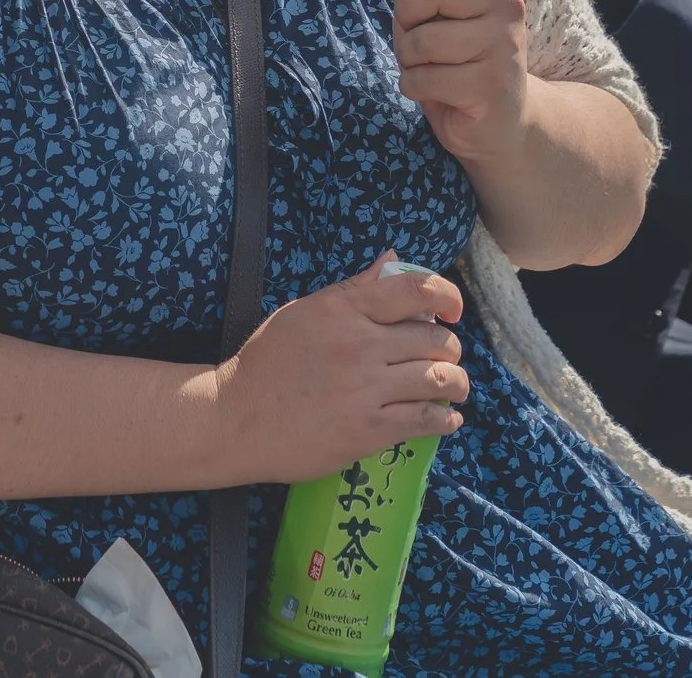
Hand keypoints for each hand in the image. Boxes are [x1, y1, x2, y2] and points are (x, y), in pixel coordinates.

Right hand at [208, 253, 466, 484]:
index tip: (451, 311)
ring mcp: (366, 389)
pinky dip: (444, 420)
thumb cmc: (266, 362)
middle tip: (445, 357)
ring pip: (439, 380)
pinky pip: (426, 421)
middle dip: (450, 348)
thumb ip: (353, 289)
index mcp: (343, 309)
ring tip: (453, 389)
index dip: (447, 297)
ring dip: (456, 384)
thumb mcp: (303, 312)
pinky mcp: (368, 430)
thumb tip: (393, 260)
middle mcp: (359, 344)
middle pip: (435, 339)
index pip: (416, 289)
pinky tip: (445, 419)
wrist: (235, 418)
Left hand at [391, 0, 530, 166]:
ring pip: (423, 39)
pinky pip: (424, 78)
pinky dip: (414, 87)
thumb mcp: (427, 5)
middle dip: (407, 17)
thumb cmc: (454, 54)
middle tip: (421, 36)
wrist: (496, 122)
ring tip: (432, 67)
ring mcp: (504, 44)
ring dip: (410, 58)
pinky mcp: (492, 85)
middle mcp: (507, 3)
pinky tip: (437, 92)